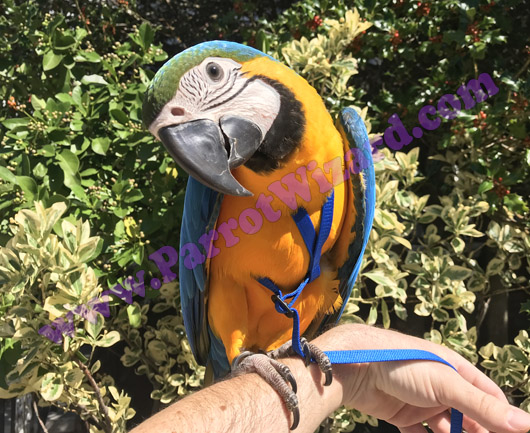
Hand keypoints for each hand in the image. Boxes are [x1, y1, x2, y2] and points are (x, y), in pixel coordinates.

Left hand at [311, 324, 529, 432]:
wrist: (354, 368)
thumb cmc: (402, 365)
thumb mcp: (446, 383)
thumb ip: (482, 405)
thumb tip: (525, 424)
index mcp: (454, 370)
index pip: (488, 396)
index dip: (502, 418)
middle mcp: (439, 385)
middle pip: (468, 415)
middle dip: (478, 431)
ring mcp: (420, 400)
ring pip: (447, 427)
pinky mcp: (401, 414)